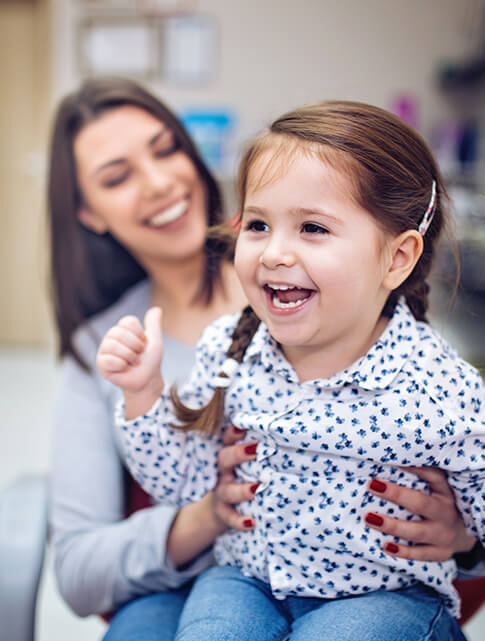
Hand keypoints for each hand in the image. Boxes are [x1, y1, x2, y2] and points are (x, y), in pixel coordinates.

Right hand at [97, 307, 163, 415]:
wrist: (147, 380)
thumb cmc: (149, 360)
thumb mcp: (154, 341)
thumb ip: (154, 325)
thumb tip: (157, 309)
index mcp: (122, 329)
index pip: (127, 322)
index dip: (140, 334)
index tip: (144, 344)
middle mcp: (111, 337)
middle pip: (119, 333)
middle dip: (135, 346)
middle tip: (139, 355)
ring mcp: (104, 350)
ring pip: (112, 345)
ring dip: (129, 356)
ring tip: (133, 363)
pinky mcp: (101, 364)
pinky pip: (108, 360)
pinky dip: (121, 365)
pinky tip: (124, 368)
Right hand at [167, 426, 257, 566]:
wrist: (219, 510)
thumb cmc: (240, 477)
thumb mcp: (242, 463)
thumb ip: (254, 451)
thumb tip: (283, 435)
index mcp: (228, 456)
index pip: (227, 440)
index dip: (232, 433)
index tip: (241, 427)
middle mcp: (222, 472)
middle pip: (224, 460)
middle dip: (238, 454)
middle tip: (256, 449)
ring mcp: (221, 492)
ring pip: (227, 490)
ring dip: (242, 490)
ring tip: (258, 489)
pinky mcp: (223, 512)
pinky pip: (229, 517)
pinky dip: (239, 521)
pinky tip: (251, 523)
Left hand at [365, 466, 475, 560]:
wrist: (464, 533)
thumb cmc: (440, 503)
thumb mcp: (438, 488)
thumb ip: (421, 475)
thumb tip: (387, 460)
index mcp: (445, 492)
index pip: (433, 476)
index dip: (415, 468)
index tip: (390, 459)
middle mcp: (445, 513)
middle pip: (421, 504)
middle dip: (396, 494)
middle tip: (372, 485)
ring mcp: (443, 535)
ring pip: (417, 532)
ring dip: (392, 526)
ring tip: (370, 518)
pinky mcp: (440, 553)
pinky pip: (420, 554)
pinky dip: (403, 552)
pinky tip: (386, 546)